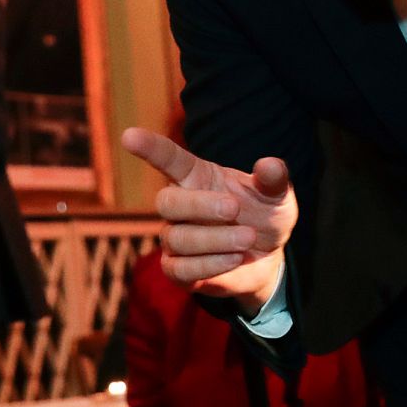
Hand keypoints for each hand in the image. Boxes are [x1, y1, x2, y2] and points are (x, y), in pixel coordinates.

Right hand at [121, 127, 297, 316]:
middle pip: (167, 202)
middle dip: (199, 205)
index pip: (169, 159)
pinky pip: (179, 268)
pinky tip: (234, 259)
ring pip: (177, 238)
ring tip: (247, 239)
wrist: (267, 258)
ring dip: (216, 239)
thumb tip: (269, 166)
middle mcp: (180, 206)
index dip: (150, 148)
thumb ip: (273, 179)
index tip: (130, 136)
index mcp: (198, 178)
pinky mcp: (178, 270)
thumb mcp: (277, 195)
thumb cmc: (264, 216)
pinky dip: (209, 264)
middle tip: (235, 209)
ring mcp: (175, 238)